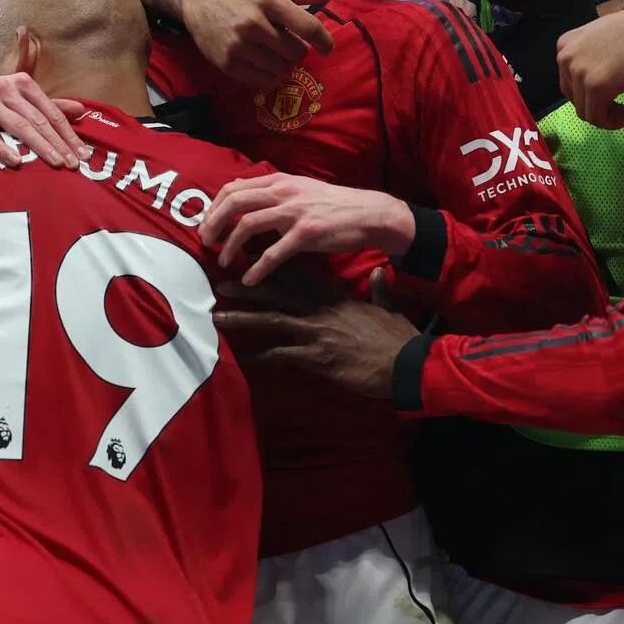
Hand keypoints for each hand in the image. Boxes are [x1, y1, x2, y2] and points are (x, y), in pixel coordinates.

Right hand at [0, 74, 91, 167]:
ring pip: (18, 126)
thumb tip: (82, 110)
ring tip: (56, 164)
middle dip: (59, 143)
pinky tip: (17, 162)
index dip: (68, 133)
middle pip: (38, 120)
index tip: (83, 154)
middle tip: (74, 164)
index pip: (50, 111)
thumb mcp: (14, 100)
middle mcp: (4, 89)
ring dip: (39, 146)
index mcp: (20, 84)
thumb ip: (47, 105)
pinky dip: (3, 148)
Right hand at [179, 0, 344, 86]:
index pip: (308, 27)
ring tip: (272, 50)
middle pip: (296, 53)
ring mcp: (238, 45)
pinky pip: (263, 81)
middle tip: (285, 41)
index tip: (327, 47)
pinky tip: (261, 61)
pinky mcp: (227, 63)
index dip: (324, 41)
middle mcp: (253, 22)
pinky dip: (267, 75)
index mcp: (269, 0)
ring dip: (282, 63)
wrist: (200, 0)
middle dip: (296, 50)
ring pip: (281, 69)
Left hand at [200, 173, 414, 285]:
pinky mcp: (306, 234)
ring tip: (224, 262)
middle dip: (214, 223)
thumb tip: (239, 195)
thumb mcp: (299, 188)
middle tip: (206, 243)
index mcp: (279, 181)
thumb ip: (271, 191)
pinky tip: (249, 279)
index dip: (214, 207)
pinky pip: (273, 253)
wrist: (368, 214)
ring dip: (230, 246)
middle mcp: (283, 192)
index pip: (233, 187)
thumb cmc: (332, 205)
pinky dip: (256, 268)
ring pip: (247, 225)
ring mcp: (294, 212)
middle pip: (234, 202)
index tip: (208, 225)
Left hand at [213, 269, 415, 397]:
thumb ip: (379, 290)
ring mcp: (317, 332)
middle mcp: (320, 310)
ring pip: (271, 320)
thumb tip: (379, 272)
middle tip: (219, 284)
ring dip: (242, 318)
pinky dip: (262, 357)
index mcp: (334, 297)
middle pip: (276, 293)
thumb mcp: (387, 307)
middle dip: (246, 288)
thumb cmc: (397, 337)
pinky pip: (282, 355)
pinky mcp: (317, 357)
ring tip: (218, 318)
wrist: (406, 363)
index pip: (297, 277)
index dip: (272, 268)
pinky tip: (245, 360)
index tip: (249, 260)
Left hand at [557, 0, 623, 127]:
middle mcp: (565, 57)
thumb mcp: (600, 37)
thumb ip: (587, 57)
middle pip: (575, 98)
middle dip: (597, 106)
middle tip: (621, 109)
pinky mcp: (596, 87)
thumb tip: (587, 83)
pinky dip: (614, 123)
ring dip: (608, 117)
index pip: (569, 81)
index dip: (588, 94)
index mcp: (564, 44)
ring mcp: (579, 72)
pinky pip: (598, 118)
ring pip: (586, 111)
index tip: (611, 96)